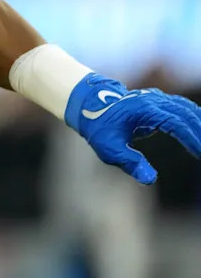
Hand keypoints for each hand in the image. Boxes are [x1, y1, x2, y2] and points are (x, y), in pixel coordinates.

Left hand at [65, 73, 200, 183]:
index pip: (176, 123)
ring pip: (187, 109)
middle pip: (187, 114)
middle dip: (200, 131)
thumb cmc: (98, 127)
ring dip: (198, 124)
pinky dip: (194, 119)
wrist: (88, 104)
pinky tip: (199, 132)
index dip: (192, 138)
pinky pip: (182, 109)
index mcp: (144, 109)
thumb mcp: (109, 148)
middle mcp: (153, 100)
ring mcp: (156, 98)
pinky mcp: (158, 101)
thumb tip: (150, 179)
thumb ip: (130, 162)